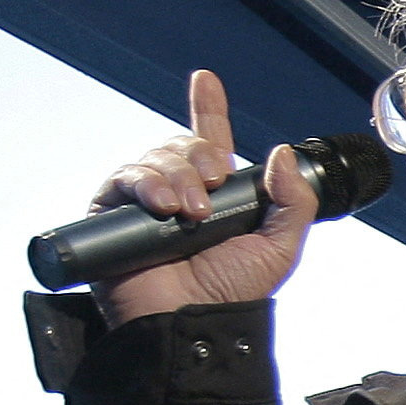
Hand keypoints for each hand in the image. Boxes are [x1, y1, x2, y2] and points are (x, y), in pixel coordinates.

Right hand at [90, 70, 317, 326]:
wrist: (192, 324)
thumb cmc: (232, 294)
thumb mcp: (279, 247)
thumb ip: (292, 202)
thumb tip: (282, 153)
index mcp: (217, 196)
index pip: (210, 142)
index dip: (207, 109)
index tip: (205, 80)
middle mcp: (179, 192)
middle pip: (184, 145)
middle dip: (200, 158)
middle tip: (213, 188)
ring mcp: (145, 201)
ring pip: (156, 157)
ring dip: (178, 176)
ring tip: (189, 212)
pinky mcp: (113, 213)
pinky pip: (125, 177)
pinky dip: (147, 183)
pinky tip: (163, 206)